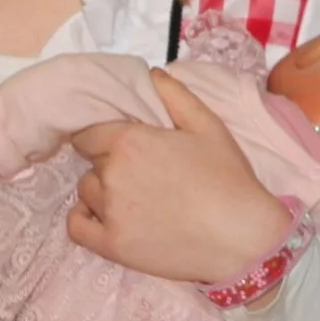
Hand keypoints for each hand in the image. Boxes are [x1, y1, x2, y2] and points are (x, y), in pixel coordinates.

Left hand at [67, 68, 292, 281]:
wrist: (242, 238)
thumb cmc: (229, 180)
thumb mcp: (209, 126)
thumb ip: (176, 96)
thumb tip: (152, 74)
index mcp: (130, 142)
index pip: (89, 133)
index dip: (105, 136)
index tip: (124, 145)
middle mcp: (112, 175)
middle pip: (91, 162)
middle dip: (110, 162)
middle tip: (144, 173)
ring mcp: (110, 213)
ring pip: (86, 192)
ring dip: (103, 191)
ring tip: (136, 198)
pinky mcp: (112, 245)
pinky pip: (77, 227)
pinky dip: (85, 219)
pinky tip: (107, 217)